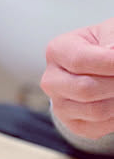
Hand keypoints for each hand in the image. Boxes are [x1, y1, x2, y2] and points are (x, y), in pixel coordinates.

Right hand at [40, 18, 113, 139]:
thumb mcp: (110, 33)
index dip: (110, 63)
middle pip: (86, 89)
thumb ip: (112, 42)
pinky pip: (100, 126)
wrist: (101, 66)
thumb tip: (112, 56)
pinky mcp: (73, 124)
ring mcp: (59, 105)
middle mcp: (51, 81)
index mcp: (57, 51)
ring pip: (96, 111)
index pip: (81, 61)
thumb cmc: (107, 44)